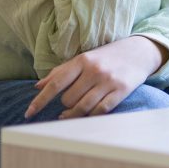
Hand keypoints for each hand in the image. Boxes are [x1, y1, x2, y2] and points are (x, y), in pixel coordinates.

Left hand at [25, 35, 162, 119]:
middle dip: (65, 105)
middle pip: (68, 99)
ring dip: (73, 115)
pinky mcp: (121, 90)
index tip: (29, 113)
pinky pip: (101, 110)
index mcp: (82, 60)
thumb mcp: (83, 59)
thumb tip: (38, 87)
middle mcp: (94, 70)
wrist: (139, 51)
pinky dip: (91, 116)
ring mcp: (108, 81)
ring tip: (69, 115)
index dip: (40, 100)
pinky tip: (87, 115)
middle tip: (69, 102)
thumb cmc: (107, 57)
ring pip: (83, 107)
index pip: (56, 83)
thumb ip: (60, 72)